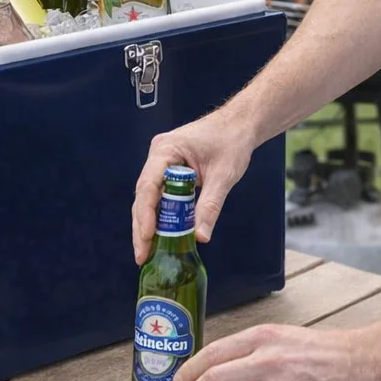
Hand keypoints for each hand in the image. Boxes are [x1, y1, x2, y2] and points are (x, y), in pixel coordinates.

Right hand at [132, 112, 255, 263]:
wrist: (239, 125)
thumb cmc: (232, 142)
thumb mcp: (223, 176)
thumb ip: (210, 206)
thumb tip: (201, 236)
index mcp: (166, 150)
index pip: (149, 185)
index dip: (146, 214)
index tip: (147, 237)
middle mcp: (158, 155)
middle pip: (143, 195)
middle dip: (142, 226)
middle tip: (141, 254)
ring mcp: (161, 162)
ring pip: (148, 197)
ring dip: (148, 223)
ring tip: (146, 251)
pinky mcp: (168, 169)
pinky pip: (159, 194)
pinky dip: (159, 214)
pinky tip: (158, 236)